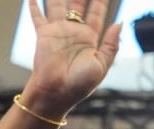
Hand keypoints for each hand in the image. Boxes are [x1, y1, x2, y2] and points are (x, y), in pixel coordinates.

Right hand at [23, 0, 121, 116]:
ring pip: (58, 4)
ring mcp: (57, 32)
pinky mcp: (43, 35)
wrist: (55, 94)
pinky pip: (38, 17)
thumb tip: (119, 23)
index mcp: (89, 38)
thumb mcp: (102, 66)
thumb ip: (111, 45)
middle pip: (78, 3)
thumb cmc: (78, 86)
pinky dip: (34, 6)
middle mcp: (73, 32)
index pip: (96, 12)